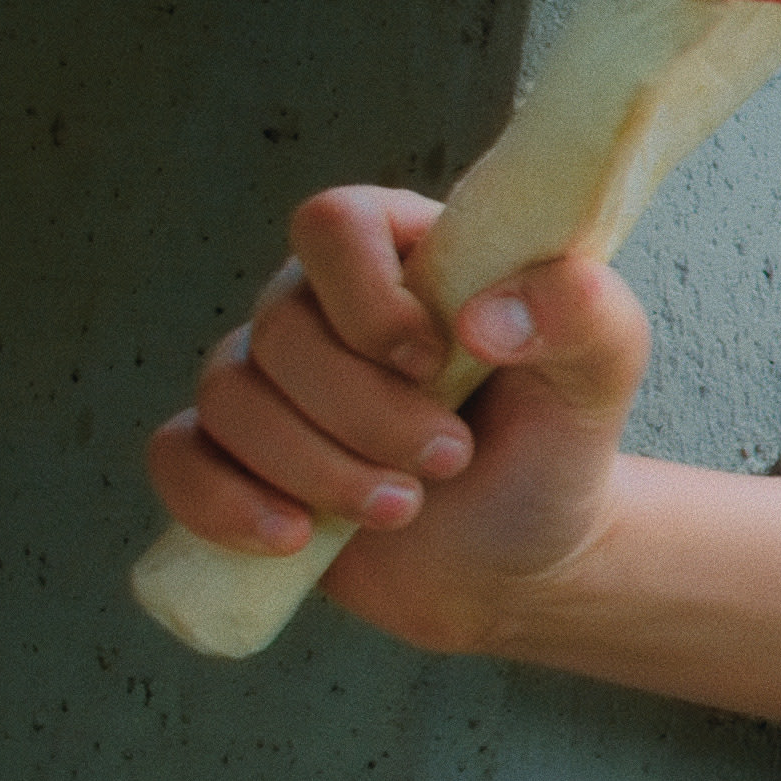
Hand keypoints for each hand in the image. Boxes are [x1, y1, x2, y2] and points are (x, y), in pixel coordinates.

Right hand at [141, 185, 650, 651]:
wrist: (523, 555)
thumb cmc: (556, 443)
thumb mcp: (601, 369)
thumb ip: (584, 312)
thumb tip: (485, 320)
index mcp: (402, 252)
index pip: (333, 224)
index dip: (367, 296)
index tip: (433, 360)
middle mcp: (321, 304)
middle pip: (281, 328)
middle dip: (365, 412)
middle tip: (450, 460)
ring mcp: (269, 381)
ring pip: (231, 397)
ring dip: (317, 466)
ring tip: (403, 508)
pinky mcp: (237, 458)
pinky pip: (178, 458)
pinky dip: (223, 501)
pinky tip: (293, 537)